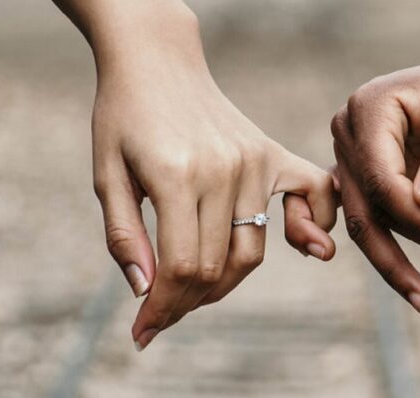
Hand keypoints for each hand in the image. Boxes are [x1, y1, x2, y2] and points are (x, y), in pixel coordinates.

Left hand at [56, 1, 337, 349]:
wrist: (157, 61)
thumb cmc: (123, 116)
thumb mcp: (107, 175)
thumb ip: (124, 235)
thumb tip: (145, 291)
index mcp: (176, 175)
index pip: (182, 267)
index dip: (162, 309)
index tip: (144, 332)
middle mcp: (224, 170)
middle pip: (217, 267)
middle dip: (186, 303)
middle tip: (161, 312)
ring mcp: (255, 161)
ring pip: (251, 250)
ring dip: (223, 282)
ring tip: (193, 288)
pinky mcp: (272, 153)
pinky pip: (313, 197)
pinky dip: (312, 227)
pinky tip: (303, 246)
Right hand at [331, 59, 419, 313]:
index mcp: (369, 108)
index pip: (382, 178)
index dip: (417, 218)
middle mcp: (348, 132)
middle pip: (365, 208)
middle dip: (400, 256)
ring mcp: (350, 155)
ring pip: (364, 222)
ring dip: (395, 263)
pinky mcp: (363, 175)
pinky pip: (362, 216)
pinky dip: (378, 247)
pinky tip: (394, 280)